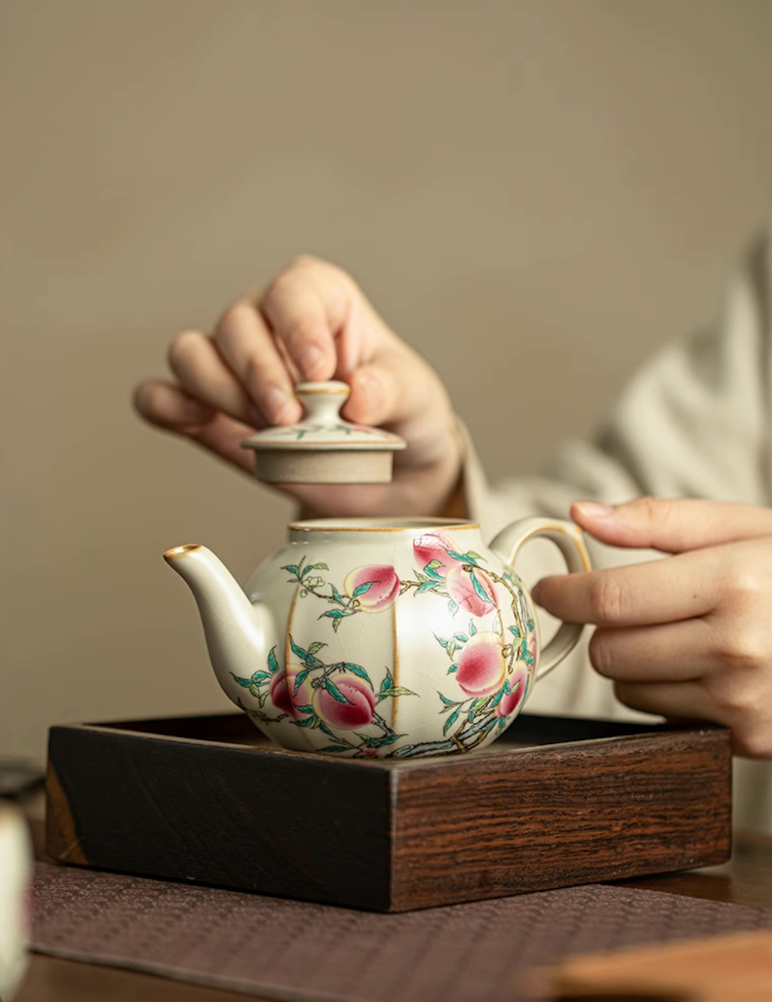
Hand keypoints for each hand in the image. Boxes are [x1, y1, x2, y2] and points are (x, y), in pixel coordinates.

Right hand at [133, 256, 462, 516]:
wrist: (387, 477)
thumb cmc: (402, 418)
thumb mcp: (417, 400)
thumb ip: (391, 390)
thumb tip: (357, 395)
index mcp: (323, 300)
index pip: (294, 290)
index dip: (299, 326)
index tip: (320, 373)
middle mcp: (268, 322)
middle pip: (236, 323)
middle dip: (259, 372)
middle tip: (290, 419)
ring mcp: (232, 366)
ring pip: (191, 353)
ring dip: (219, 391)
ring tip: (265, 431)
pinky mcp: (208, 413)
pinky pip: (160, 397)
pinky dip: (167, 406)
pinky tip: (195, 421)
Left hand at [532, 497, 771, 757]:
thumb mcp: (743, 527)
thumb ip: (658, 520)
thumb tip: (580, 514)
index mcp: (734, 583)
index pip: (612, 599)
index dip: (565, 594)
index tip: (549, 588)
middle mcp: (739, 648)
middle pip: (610, 651)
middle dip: (607, 627)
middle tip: (637, 607)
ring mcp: (745, 702)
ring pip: (628, 689)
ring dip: (636, 663)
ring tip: (686, 635)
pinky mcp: (750, 739)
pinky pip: (664, 717)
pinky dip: (668, 692)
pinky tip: (710, 668)